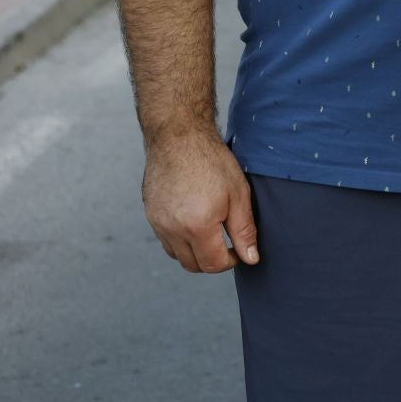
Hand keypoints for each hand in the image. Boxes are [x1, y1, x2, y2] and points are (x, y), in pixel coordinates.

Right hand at [141, 130, 258, 273]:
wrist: (178, 136)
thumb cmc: (212, 161)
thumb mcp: (238, 195)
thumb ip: (244, 231)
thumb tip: (250, 258)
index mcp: (197, 226)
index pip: (213, 264)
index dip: (231, 261)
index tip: (239, 250)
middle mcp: (173, 230)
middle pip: (192, 265)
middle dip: (212, 261)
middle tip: (227, 244)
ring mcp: (157, 223)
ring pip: (177, 255)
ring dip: (194, 252)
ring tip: (211, 232)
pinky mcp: (150, 214)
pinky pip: (165, 240)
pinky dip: (180, 240)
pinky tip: (193, 222)